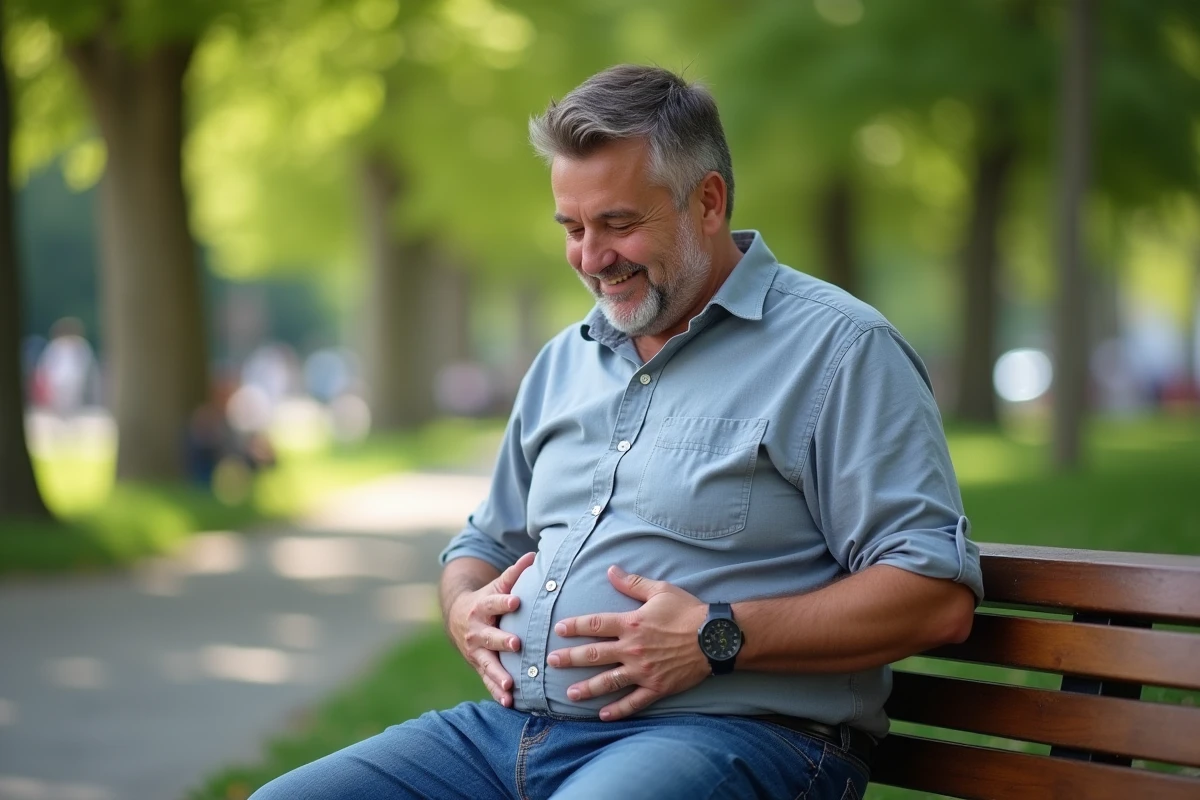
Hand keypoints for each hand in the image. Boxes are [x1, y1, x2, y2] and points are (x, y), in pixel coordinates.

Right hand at [447, 552, 534, 707]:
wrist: (457, 618)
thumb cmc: (487, 600)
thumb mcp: (497, 585)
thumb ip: (515, 574)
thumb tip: (535, 555)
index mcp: (482, 607)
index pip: (493, 603)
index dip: (504, 601)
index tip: (516, 601)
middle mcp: (477, 630)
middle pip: (489, 636)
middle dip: (502, 641)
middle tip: (516, 644)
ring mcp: (476, 651)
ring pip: (487, 663)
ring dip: (497, 674)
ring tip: (509, 684)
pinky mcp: (479, 666)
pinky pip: (487, 681)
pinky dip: (497, 692)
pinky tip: (508, 703)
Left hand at [547, 565, 709, 720]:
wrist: (715, 638)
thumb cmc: (688, 611)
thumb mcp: (660, 591)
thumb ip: (632, 583)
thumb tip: (611, 570)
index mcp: (631, 624)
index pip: (595, 624)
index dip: (575, 626)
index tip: (558, 630)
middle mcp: (633, 649)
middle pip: (594, 655)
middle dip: (571, 658)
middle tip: (552, 662)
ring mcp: (643, 671)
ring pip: (608, 681)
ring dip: (587, 688)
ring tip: (569, 693)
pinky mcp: (656, 687)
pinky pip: (634, 702)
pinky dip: (618, 709)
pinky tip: (602, 714)